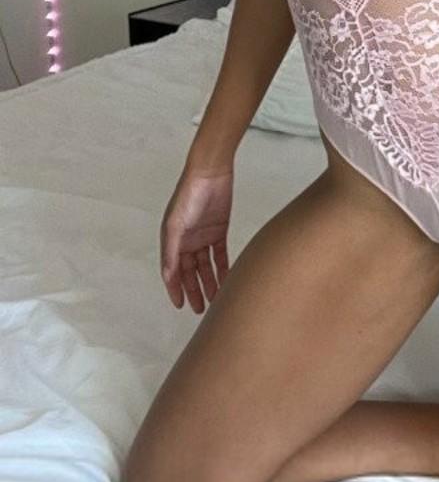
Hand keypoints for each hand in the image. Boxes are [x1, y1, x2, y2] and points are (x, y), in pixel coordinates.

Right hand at [160, 161, 233, 313]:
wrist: (211, 172)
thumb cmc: (189, 194)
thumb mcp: (175, 224)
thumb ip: (171, 251)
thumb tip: (168, 276)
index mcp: (172, 240)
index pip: (173, 271)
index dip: (176, 289)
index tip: (181, 306)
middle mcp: (187, 241)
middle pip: (191, 272)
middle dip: (195, 291)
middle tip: (201, 309)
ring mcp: (203, 236)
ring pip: (206, 266)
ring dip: (210, 282)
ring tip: (216, 300)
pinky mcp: (219, 230)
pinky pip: (220, 254)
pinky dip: (223, 267)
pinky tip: (227, 280)